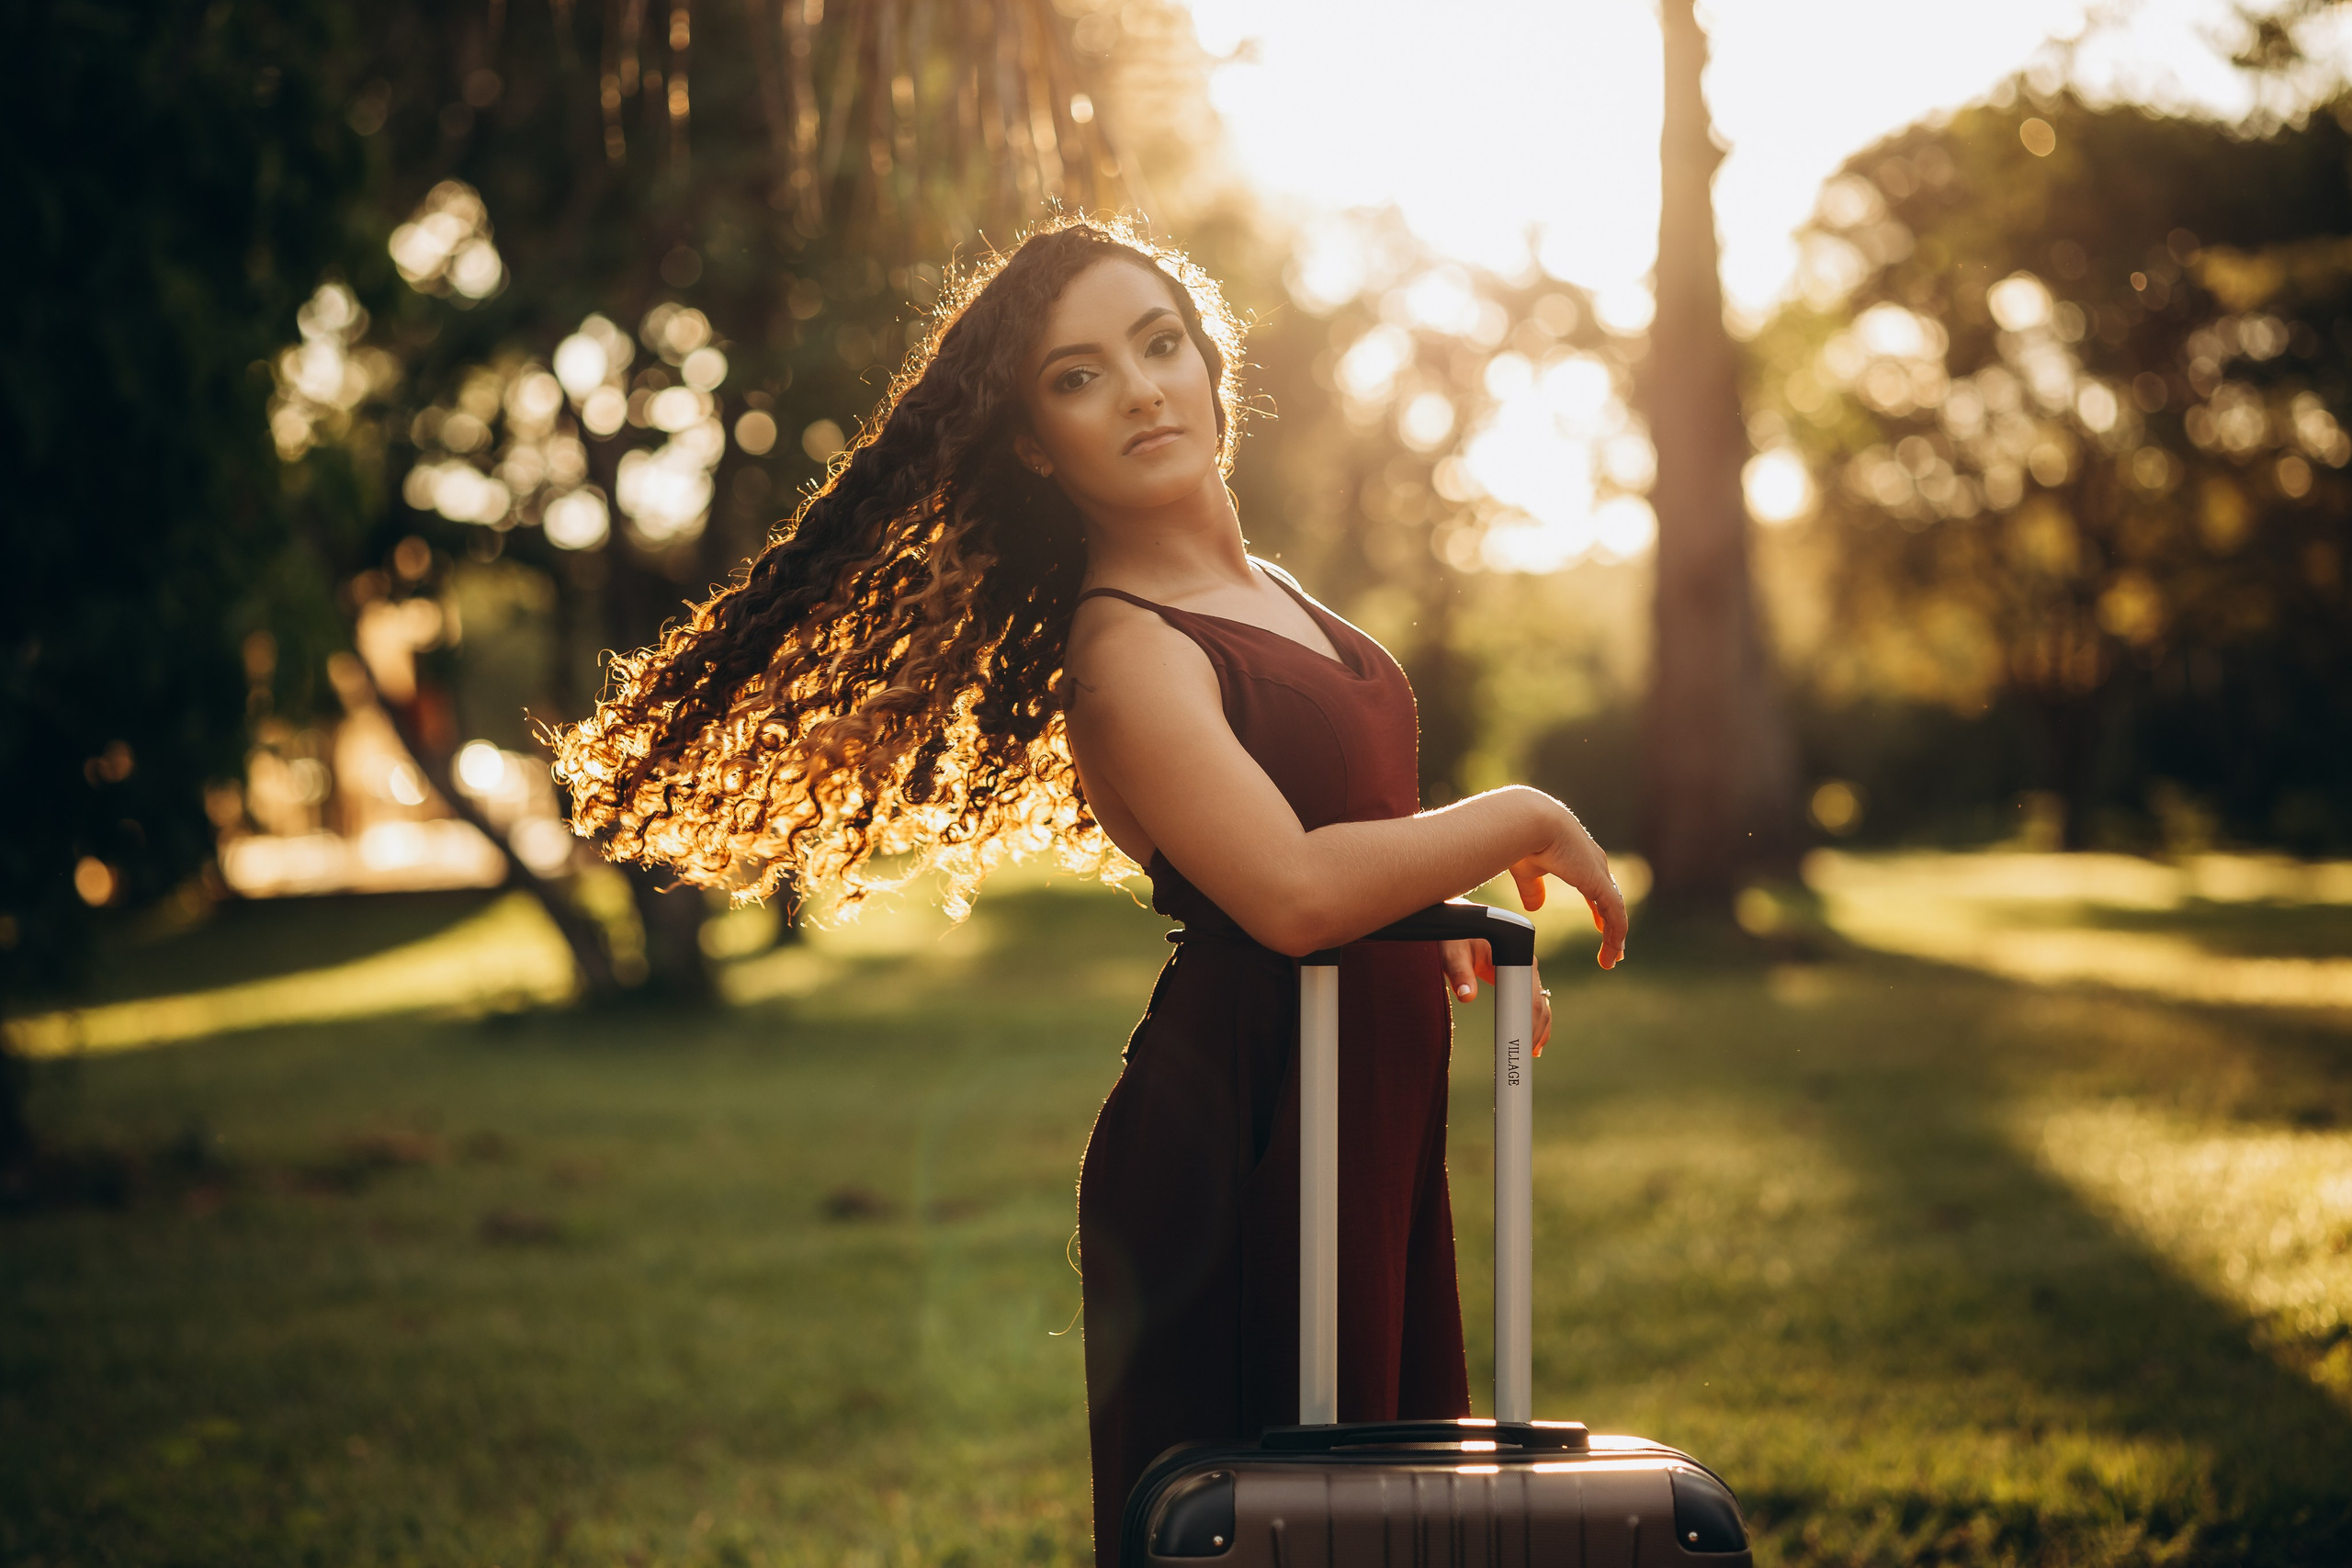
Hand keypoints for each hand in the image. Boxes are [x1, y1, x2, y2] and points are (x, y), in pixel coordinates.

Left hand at [1440, 941, 1552, 1055]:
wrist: (1456, 922)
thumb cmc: (1453, 934)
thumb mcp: (1451, 951)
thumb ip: (1459, 972)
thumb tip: (1467, 995)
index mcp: (1516, 953)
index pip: (1529, 994)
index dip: (1529, 1021)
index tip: (1523, 1043)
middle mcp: (1525, 961)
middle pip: (1538, 1001)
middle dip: (1535, 1029)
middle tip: (1525, 1054)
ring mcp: (1524, 968)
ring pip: (1539, 1002)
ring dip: (1539, 1027)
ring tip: (1532, 1052)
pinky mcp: (1518, 975)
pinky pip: (1531, 1000)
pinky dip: (1534, 1020)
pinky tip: (1533, 1040)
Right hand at [1506, 798, 1628, 969]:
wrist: (1527, 823)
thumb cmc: (1521, 838)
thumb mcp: (1527, 870)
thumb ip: (1533, 888)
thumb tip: (1535, 908)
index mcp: (1577, 858)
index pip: (1597, 888)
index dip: (1599, 909)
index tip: (1600, 926)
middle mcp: (1593, 864)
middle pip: (1610, 899)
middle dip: (1612, 924)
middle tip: (1614, 947)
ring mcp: (1598, 873)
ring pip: (1615, 911)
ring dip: (1615, 937)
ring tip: (1612, 959)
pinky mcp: (1599, 883)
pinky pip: (1615, 915)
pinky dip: (1615, 935)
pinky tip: (1612, 952)